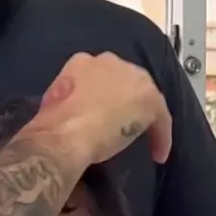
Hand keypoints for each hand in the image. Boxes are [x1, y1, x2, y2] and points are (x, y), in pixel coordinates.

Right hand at [39, 52, 171, 164]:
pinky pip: (161, 118)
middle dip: (126, 103)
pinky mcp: (150, 99)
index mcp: (81, 63)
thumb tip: (77, 116)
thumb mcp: (58, 107)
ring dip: (145, 118)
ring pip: (145, 98)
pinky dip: (161, 136)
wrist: (66, 133)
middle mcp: (109, 61)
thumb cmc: (54, 125)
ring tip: (143, 140)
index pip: (100, 77)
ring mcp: (132, 77)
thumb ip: (72, 103)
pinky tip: (158, 154)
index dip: (103, 98)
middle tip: (124, 126)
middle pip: (126, 82)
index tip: (101, 118)